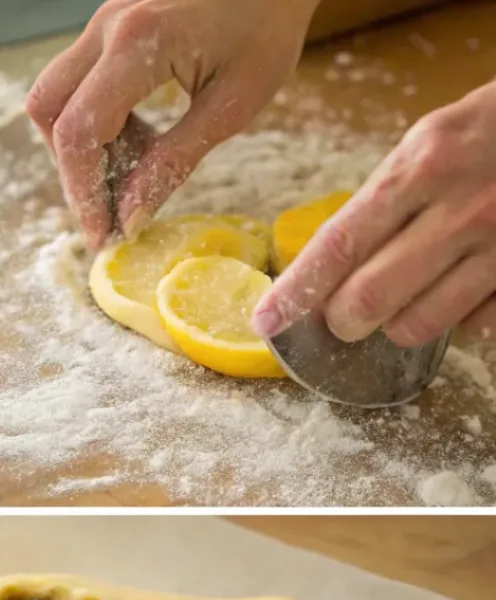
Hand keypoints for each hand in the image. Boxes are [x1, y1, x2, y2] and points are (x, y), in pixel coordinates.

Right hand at [26, 0, 318, 249]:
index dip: (83, 193)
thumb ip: (174, 163)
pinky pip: (78, 84)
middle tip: (111, 209)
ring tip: (133, 169)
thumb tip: (129, 217)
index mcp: (138, 42)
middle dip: (74, 172)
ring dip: (82, 147)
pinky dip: (96, 123)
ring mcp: (103, 21)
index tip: (101, 234)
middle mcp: (106, 26)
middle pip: (49, 113)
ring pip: (55, 98)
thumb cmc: (270, 24)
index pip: (79, 132)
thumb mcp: (232, 106)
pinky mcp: (109, 26)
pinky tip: (138, 139)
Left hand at [253, 80, 495, 346]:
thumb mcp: (430, 144)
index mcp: (422, 167)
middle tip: (346, 314)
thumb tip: (325, 272)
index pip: (338, 246)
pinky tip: (466, 285)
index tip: (266, 320)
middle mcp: (461, 208)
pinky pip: (474, 328)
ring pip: (416, 327)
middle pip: (367, 302)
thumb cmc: (493, 132)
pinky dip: (459, 319)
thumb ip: (381, 203)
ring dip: (399, 323)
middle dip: (343, 320)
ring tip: (413, 291)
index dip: (295, 292)